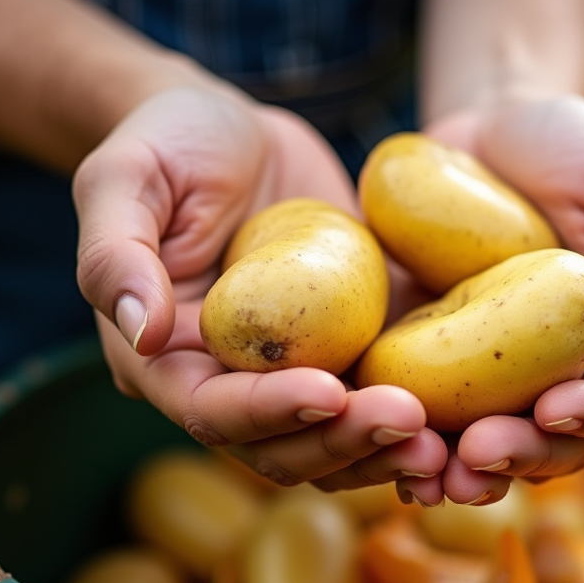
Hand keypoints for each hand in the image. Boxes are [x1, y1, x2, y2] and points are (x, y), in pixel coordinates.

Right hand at [74, 86, 447, 491]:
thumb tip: (140, 333)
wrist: (236, 130)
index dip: (270, 411)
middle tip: (410, 422)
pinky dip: (422, 421)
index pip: (214, 411)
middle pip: (285, 447)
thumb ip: (117, 253)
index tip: (328, 394)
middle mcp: (232, 384)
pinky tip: (467, 421)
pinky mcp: (351, 352)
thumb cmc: (169, 142)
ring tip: (445, 442)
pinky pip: (384, 400)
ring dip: (389, 451)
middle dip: (346, 443)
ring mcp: (298, 373)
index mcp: (168, 360)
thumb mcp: (123, 177)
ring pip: (340, 443)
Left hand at [408, 93, 583, 506]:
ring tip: (424, 470)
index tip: (556, 408)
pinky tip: (371, 434)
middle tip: (476, 452)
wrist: (481, 131)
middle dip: (518, 457)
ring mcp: (492, 382)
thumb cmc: (572, 148)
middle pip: (554, 446)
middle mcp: (562, 378)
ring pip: (484, 449)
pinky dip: (398, 436)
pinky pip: (417, 416)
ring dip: (457, 470)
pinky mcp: (427, 369)